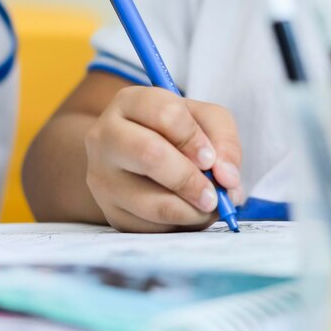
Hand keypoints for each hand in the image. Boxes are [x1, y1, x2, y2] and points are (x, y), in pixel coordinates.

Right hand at [84, 86, 244, 232]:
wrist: (136, 159)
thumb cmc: (176, 133)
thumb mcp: (204, 120)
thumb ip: (223, 139)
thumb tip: (227, 178)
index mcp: (131, 102)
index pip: (165, 113)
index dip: (194, 139)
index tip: (210, 159)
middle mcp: (106, 136)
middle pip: (150, 155)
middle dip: (190, 179)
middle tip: (215, 195)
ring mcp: (102, 177)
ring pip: (150, 202)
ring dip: (190, 211)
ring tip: (208, 207)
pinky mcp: (110, 212)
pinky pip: (150, 228)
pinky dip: (178, 226)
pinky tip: (188, 213)